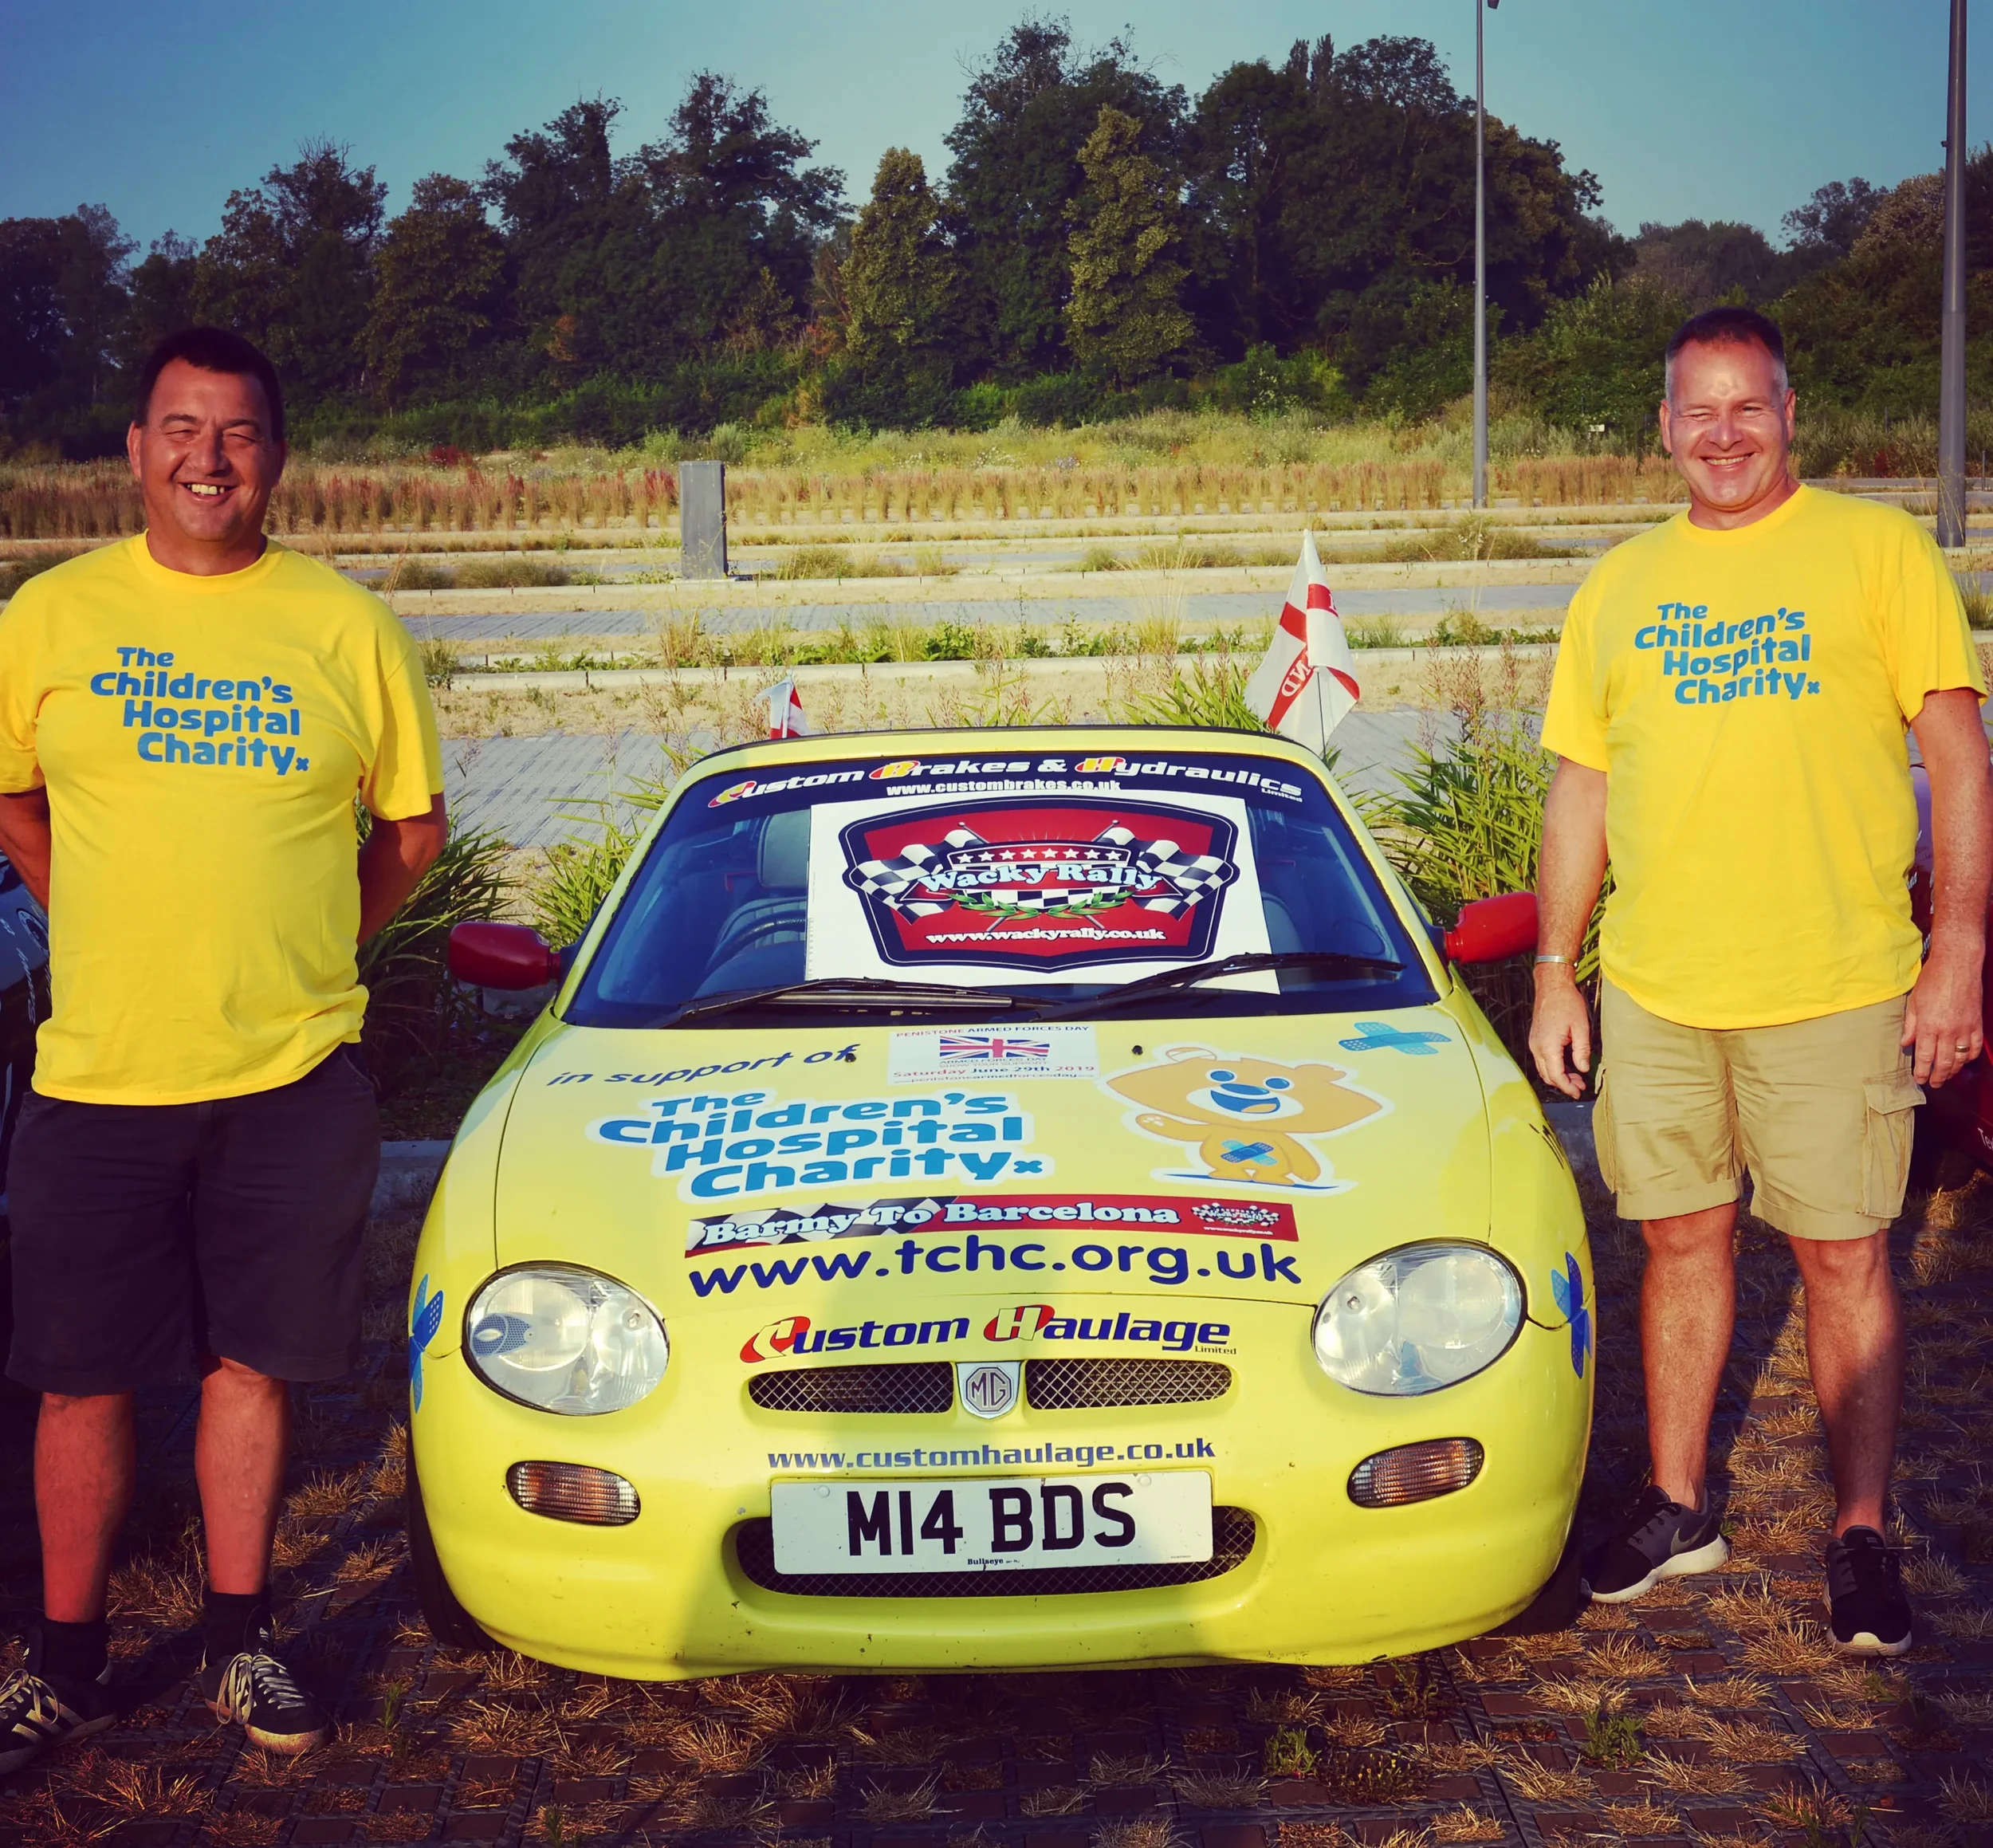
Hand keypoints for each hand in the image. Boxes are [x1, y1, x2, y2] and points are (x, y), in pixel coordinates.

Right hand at [1528, 968, 1592, 1099]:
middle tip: (1580, 1086)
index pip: (1556, 1076)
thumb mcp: (1581, 1028)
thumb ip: (1581, 1051)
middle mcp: (1537, 1047)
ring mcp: (1534, 1043)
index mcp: (1548, 1046)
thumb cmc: (1566, 1003)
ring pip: (1544, 1069)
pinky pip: (1542, 1059)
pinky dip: (1553, 1066)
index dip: (1568, 1087)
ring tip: (1576, 1076)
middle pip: (1548, 1076)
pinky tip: (1567, 1064)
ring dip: (1558, 1075)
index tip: (1578, 1092)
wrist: (1552, 987)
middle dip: (1564, 1084)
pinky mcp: (1535, 1039)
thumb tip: (1582, 1069)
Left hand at [1904, 941, 1985, 1087]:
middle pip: (1943, 1062)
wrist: (1957, 966)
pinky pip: (1975, 1047)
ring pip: (1960, 1058)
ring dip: (1954, 1070)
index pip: (1924, 1057)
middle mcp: (1947, 1031)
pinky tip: (1964, 1061)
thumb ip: (1910, 1025)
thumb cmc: (1932, 980)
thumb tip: (1905, 1043)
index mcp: (1928, 1026)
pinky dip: (1970, 1057)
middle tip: (1933, 1084)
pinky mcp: (1977, 1024)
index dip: (1921, 1071)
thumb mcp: (1914, 1002)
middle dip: (1938, 1076)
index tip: (1919, 1079)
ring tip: (1947, 1076)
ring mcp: (1965, 1028)